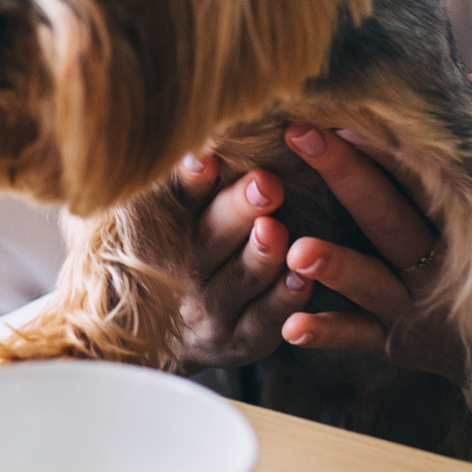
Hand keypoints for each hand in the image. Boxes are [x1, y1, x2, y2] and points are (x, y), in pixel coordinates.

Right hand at [168, 152, 299, 367]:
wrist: (182, 334)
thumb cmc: (196, 255)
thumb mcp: (185, 217)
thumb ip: (198, 182)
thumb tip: (218, 130)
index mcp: (168, 235)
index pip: (176, 204)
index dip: (189, 183)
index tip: (205, 157)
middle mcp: (185, 276)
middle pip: (207, 243)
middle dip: (236, 212)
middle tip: (266, 184)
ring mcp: (212, 314)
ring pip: (236, 284)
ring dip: (258, 258)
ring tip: (277, 230)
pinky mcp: (242, 342)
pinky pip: (262, 323)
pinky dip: (282, 301)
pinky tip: (303, 279)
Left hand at [270, 78, 471, 382]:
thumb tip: (465, 83)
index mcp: (464, 219)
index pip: (419, 172)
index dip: (383, 139)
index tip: (343, 105)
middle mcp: (440, 261)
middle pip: (390, 214)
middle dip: (347, 174)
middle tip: (303, 135)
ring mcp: (419, 305)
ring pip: (374, 282)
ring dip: (338, 267)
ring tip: (297, 251)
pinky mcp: (401, 344)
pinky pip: (362, 339)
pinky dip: (329, 335)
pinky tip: (292, 327)